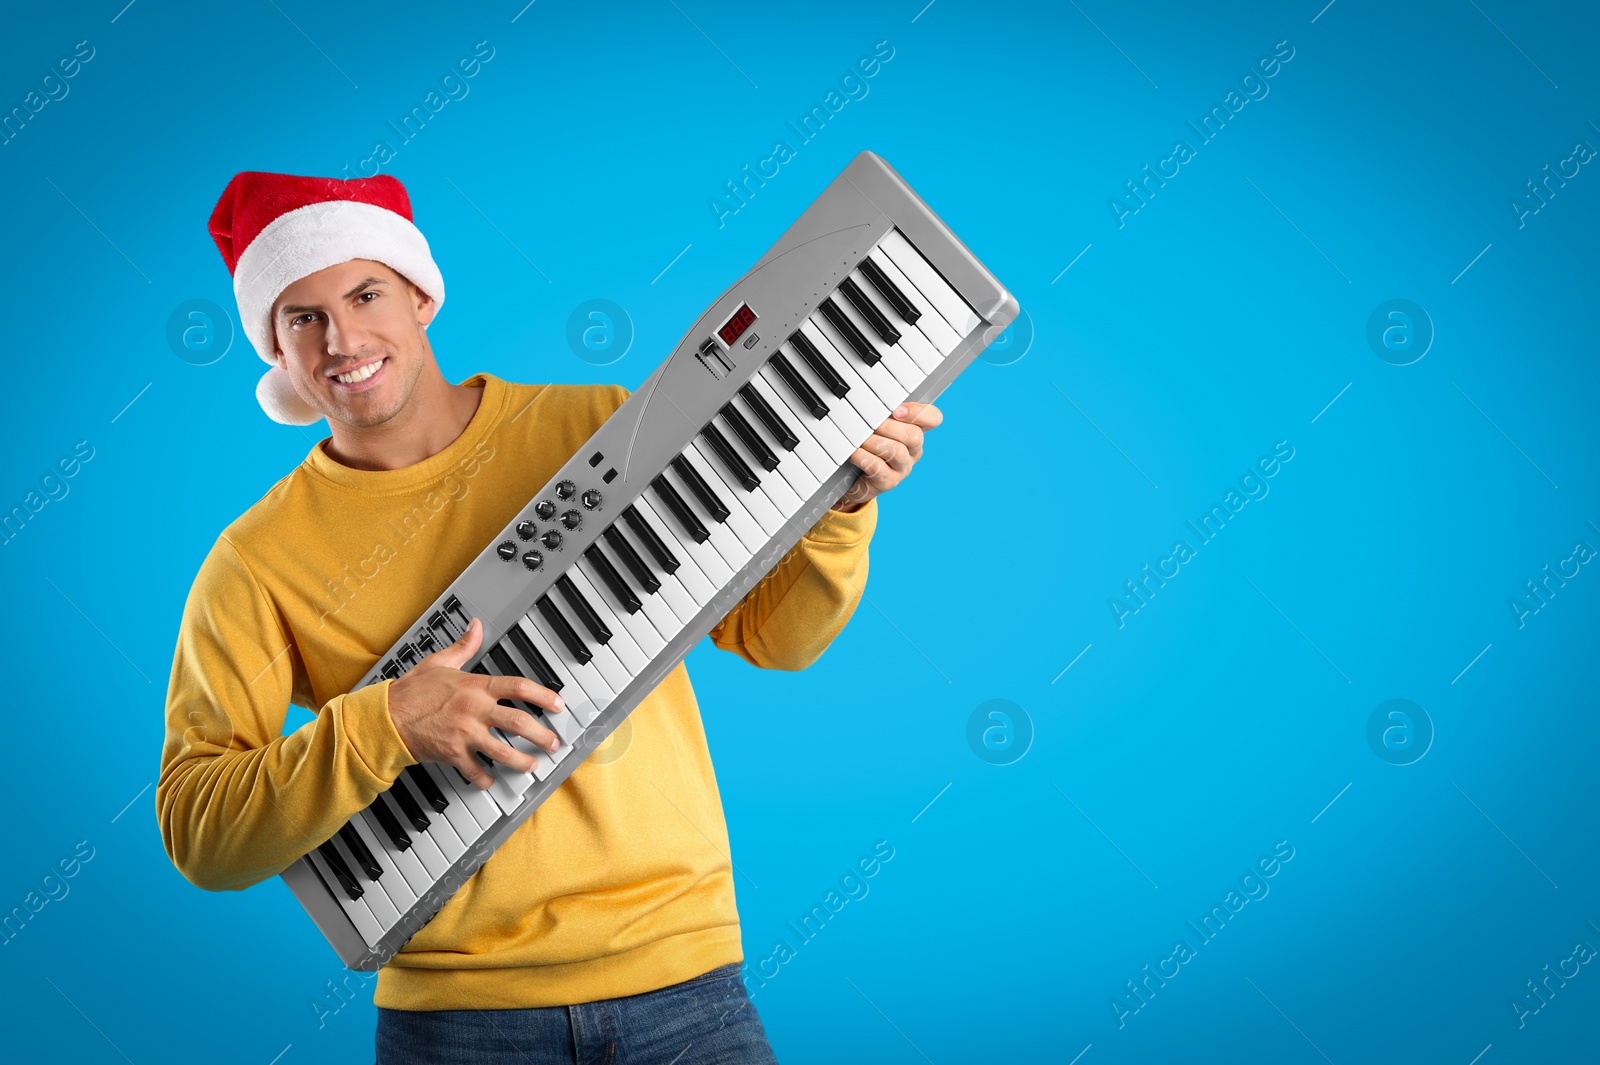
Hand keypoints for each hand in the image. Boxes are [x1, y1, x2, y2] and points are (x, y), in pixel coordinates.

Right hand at [386, 617, 565, 789]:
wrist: (385, 717)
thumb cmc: (411, 692)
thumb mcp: (440, 663)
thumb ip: (463, 646)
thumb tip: (475, 627)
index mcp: (475, 687)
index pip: (518, 687)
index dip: (543, 695)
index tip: (557, 704)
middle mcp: (475, 711)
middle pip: (519, 723)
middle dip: (542, 736)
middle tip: (554, 743)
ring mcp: (465, 734)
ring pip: (503, 752)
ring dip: (522, 761)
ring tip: (532, 766)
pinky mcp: (453, 754)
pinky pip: (474, 771)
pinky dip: (484, 779)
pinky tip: (491, 781)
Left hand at [831, 402, 942, 513]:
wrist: (855, 479)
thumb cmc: (868, 448)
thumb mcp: (878, 427)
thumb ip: (882, 413)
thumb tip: (872, 403)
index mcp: (915, 431)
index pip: (933, 418)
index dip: (919, 412)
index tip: (896, 410)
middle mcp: (913, 451)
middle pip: (914, 435)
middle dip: (888, 426)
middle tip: (868, 425)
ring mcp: (902, 468)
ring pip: (897, 451)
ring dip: (873, 442)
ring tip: (859, 440)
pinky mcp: (888, 482)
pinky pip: (878, 467)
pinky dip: (863, 457)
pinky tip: (855, 453)